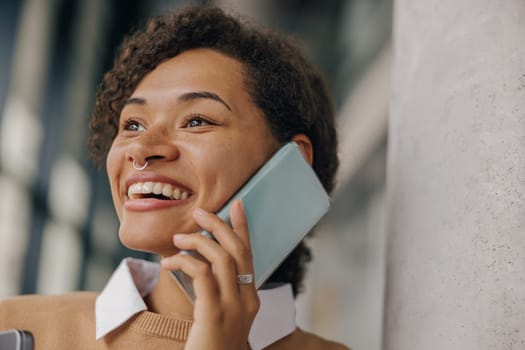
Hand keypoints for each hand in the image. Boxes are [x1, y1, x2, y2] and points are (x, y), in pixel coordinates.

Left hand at [161, 200, 259, 349]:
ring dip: (198, 241)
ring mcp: (233, 307)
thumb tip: (199, 264)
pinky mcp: (214, 314)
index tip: (237, 205)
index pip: (249, 255)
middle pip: (238, 250)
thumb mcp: (220, 318)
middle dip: (219, 225)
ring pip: (221, 258)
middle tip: (200, 213)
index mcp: (250, 300)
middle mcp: (247, 300)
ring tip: (178, 238)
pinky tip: (169, 262)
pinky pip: (202, 274)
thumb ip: (218, 293)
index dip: (243, 228)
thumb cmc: (210, 347)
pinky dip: (184, 261)